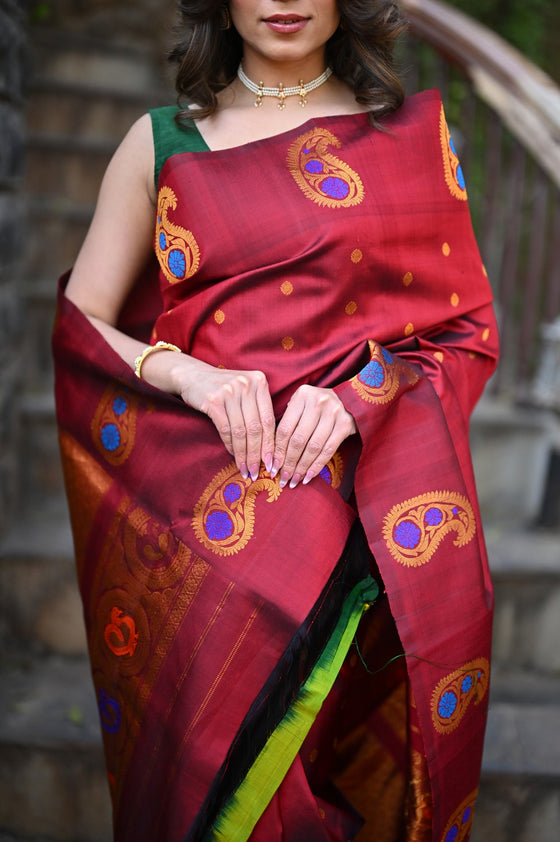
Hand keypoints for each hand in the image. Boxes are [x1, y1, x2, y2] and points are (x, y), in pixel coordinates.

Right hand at [178, 361, 275, 480]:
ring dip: (243, 454)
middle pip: (256, 427)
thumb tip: (270, 445)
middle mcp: (246, 385)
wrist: (192, 374)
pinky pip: (226, 429)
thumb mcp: (245, 390)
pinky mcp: (213, 401)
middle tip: (257, 471)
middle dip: (257, 454)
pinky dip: (230, 445)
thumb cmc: (223, 388)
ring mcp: (230, 392)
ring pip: (241, 431)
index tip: (271, 462)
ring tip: (245, 469)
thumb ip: (258, 408)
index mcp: (259, 381)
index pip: (269, 419)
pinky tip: (233, 455)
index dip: (271, 444)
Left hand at [272, 385, 356, 488]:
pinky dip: (317, 466)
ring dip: (302, 467)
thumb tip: (272, 452)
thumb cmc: (319, 405)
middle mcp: (317, 403)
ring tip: (294, 481)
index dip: (277, 451)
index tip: (273, 467)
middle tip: (282, 478)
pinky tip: (308, 477)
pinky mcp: (345, 425)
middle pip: (298, 440)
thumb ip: (289, 419)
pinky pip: (328, 450)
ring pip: (313, 447)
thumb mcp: (303, 403)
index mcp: (302, 395)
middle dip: (288, 463)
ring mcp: (333, 413)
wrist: (351, 399)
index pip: (285, 429)